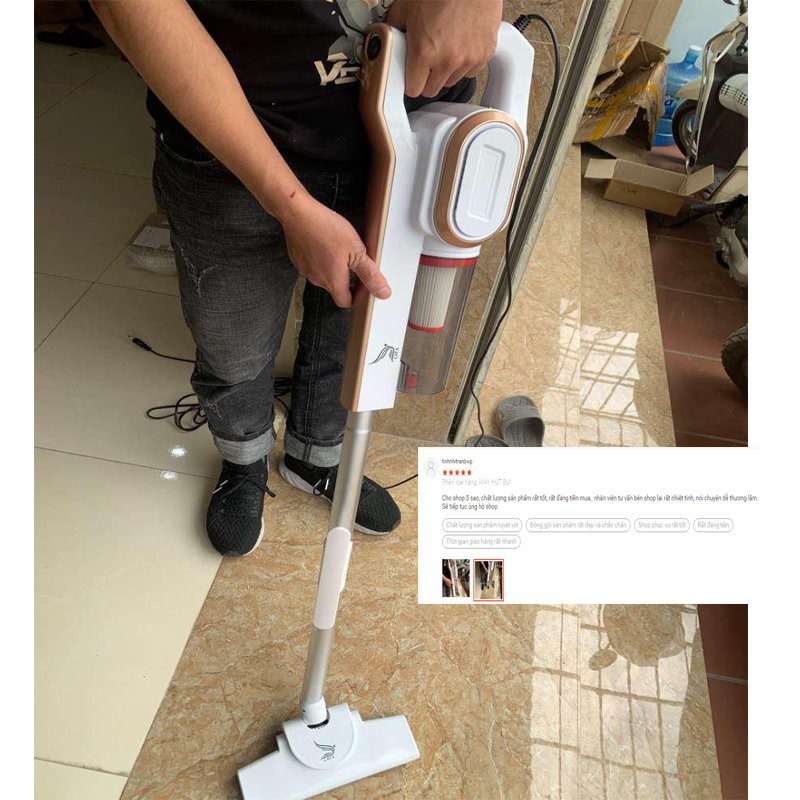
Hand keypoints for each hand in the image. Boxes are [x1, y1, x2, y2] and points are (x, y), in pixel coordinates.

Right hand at [279, 192, 390, 307]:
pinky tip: (325, 243)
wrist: (298, 213)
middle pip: (335, 288)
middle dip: (347, 278)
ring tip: (340, 248)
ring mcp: (305, 270)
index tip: (363, 284)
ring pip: (323, 275)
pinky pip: (312, 265)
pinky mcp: (298, 259)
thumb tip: (383, 292)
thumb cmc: (326, 229)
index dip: (357, 296)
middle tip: (354, 258)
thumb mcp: (357, 251)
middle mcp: (317, 280)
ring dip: (333, 267)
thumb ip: (370, 274)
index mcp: (333, 282)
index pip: (346, 302)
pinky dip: (320, 258)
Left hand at [387, 0, 502, 97]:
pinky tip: (460, 45)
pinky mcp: (484, 55)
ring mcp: (468, 60)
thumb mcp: (407, 7)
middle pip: (432, 90)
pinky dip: (465, 63)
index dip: (411, 82)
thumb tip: (390, 39)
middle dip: (427, 79)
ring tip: (445, 48)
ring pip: (451, 81)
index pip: (413, 90)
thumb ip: (395, 29)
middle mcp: (447, 60)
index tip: (411, 76)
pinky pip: (470, 71)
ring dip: (446, 71)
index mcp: (424, 52)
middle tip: (426, 61)